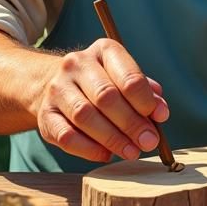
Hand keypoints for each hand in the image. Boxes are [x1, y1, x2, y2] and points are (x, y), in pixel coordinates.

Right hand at [36, 39, 168, 162]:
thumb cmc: (101, 83)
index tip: (160, 118)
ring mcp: (57, 88)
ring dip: (113, 139)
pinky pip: (67, 136)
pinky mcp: (45, 114)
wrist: (54, 83)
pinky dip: (89, 149)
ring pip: (85, 116)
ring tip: (132, 152)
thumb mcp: (124, 77)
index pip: (127, 75)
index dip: (145, 100)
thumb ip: (145, 92)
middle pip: (106, 97)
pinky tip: (106, 155)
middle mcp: (77, 64)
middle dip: (131, 123)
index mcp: (103, 50)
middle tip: (149, 142)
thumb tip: (161, 112)